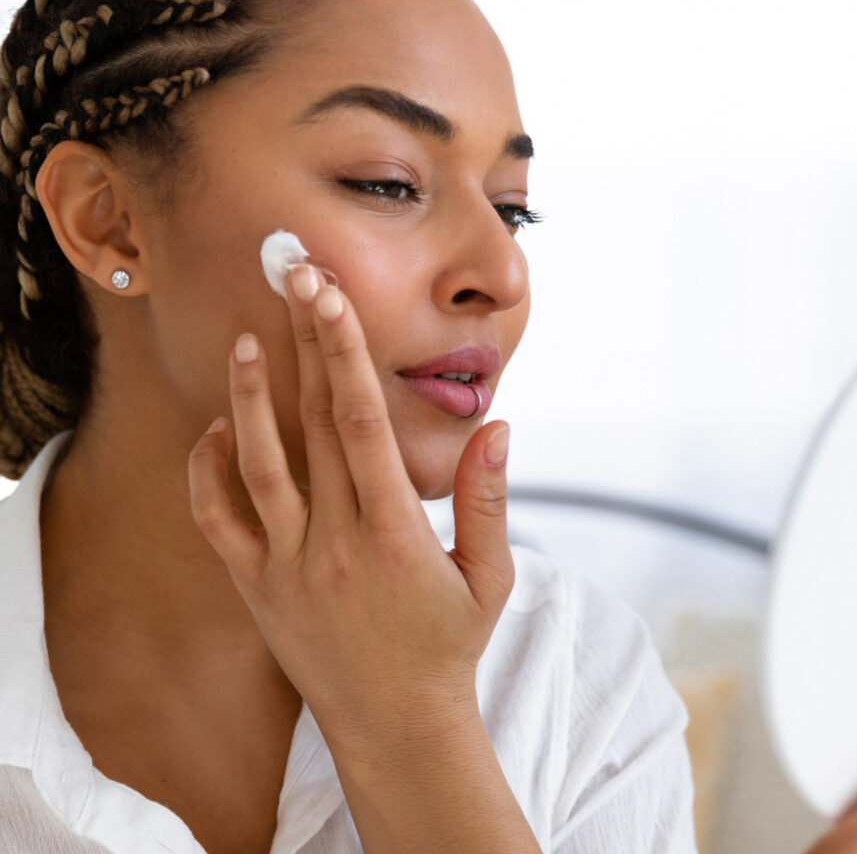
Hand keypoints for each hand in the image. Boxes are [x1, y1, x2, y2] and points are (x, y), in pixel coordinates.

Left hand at [186, 265, 514, 761]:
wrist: (393, 726)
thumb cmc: (448, 645)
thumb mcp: (489, 577)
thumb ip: (489, 501)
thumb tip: (499, 427)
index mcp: (395, 533)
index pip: (364, 421)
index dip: (346, 351)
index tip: (331, 294)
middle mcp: (335, 542)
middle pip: (314, 423)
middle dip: (305, 342)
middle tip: (292, 275)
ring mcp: (289, 566)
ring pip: (259, 466)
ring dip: (251, 398)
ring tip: (248, 338)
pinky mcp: (258, 588)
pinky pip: (222, 522)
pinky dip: (212, 472)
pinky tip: (220, 428)